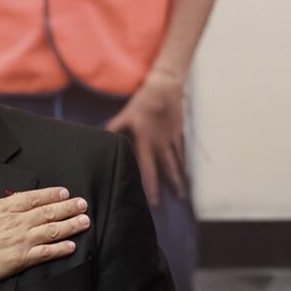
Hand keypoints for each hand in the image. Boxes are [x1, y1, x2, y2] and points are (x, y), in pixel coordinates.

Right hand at [0, 161, 90, 290]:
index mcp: (0, 208)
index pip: (32, 198)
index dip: (50, 194)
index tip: (64, 192)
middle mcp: (14, 222)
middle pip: (47, 212)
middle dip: (68, 208)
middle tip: (83, 204)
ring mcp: (19, 241)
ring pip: (51, 231)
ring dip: (70, 225)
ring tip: (85, 221)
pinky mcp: (18, 260)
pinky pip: (45, 253)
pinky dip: (60, 249)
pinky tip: (73, 246)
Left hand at [106, 69, 185, 206]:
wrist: (165, 88)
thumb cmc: (142, 102)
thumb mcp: (125, 115)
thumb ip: (114, 128)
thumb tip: (103, 140)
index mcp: (146, 141)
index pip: (148, 168)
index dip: (151, 185)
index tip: (154, 201)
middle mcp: (161, 143)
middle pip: (168, 169)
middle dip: (172, 186)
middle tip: (177, 202)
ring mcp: (173, 139)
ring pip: (178, 163)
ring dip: (181, 178)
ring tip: (184, 194)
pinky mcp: (180, 133)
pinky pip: (183, 152)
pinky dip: (185, 164)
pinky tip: (187, 174)